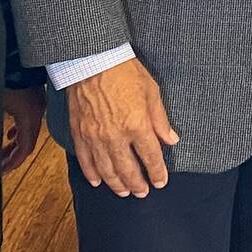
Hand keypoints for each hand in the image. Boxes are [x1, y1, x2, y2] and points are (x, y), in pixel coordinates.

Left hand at [1, 85, 45, 172]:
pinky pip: (28, 121)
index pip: (25, 148)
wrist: (15, 55)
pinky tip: (8, 132)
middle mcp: (37, 113)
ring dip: (15, 143)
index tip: (1, 170)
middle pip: (28, 142)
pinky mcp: (35, 97)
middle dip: (13, 155)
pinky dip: (18, 131)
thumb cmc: (5, 79)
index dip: (13, 162)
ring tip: (2, 149)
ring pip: (28, 132)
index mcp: (30, 117)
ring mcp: (38, 105)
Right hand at [65, 58, 178, 197]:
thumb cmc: (124, 71)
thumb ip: (160, 119)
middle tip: (143, 192)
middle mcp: (116, 136)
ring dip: (117, 184)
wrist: (92, 60)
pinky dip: (92, 173)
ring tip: (124, 192)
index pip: (151, 157)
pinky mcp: (79, 133)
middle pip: (128, 170)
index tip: (161, 182)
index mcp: (137, 125)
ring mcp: (95, 137)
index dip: (157, 172)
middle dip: (137, 184)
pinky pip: (85, 160)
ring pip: (107, 170)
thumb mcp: (151, 91)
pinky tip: (98, 181)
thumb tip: (171, 139)